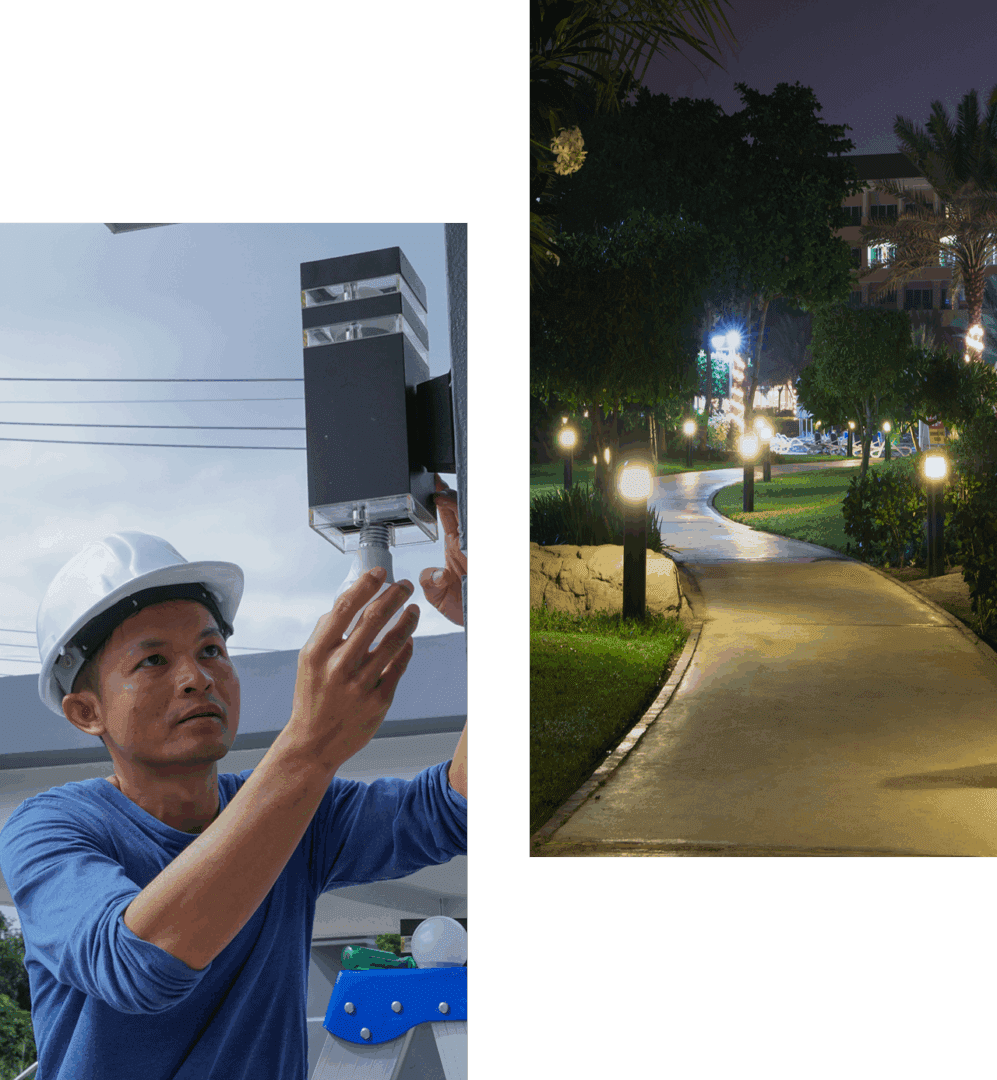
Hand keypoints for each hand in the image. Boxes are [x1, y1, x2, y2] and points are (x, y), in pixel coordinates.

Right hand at [286, 570, 418, 769]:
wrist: (314, 742)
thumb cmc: (312, 697)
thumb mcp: (308, 662)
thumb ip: (326, 632)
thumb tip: (349, 601)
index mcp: (317, 652)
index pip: (344, 608)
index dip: (365, 586)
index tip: (380, 572)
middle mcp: (338, 667)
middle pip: (373, 620)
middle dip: (394, 596)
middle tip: (405, 586)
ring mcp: (361, 684)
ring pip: (393, 642)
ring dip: (407, 620)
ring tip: (413, 609)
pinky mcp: (379, 701)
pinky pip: (399, 666)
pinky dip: (407, 648)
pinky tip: (410, 639)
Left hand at [419, 473, 465, 626]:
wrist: (473, 621)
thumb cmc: (460, 606)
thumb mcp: (436, 595)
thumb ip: (429, 581)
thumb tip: (433, 574)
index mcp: (455, 547)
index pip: (448, 515)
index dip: (441, 499)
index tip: (433, 485)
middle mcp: (467, 545)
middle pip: (461, 512)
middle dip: (451, 496)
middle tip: (439, 484)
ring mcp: (474, 549)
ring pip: (468, 521)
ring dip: (459, 508)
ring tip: (446, 497)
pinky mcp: (478, 558)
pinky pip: (474, 538)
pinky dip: (467, 526)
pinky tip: (462, 519)